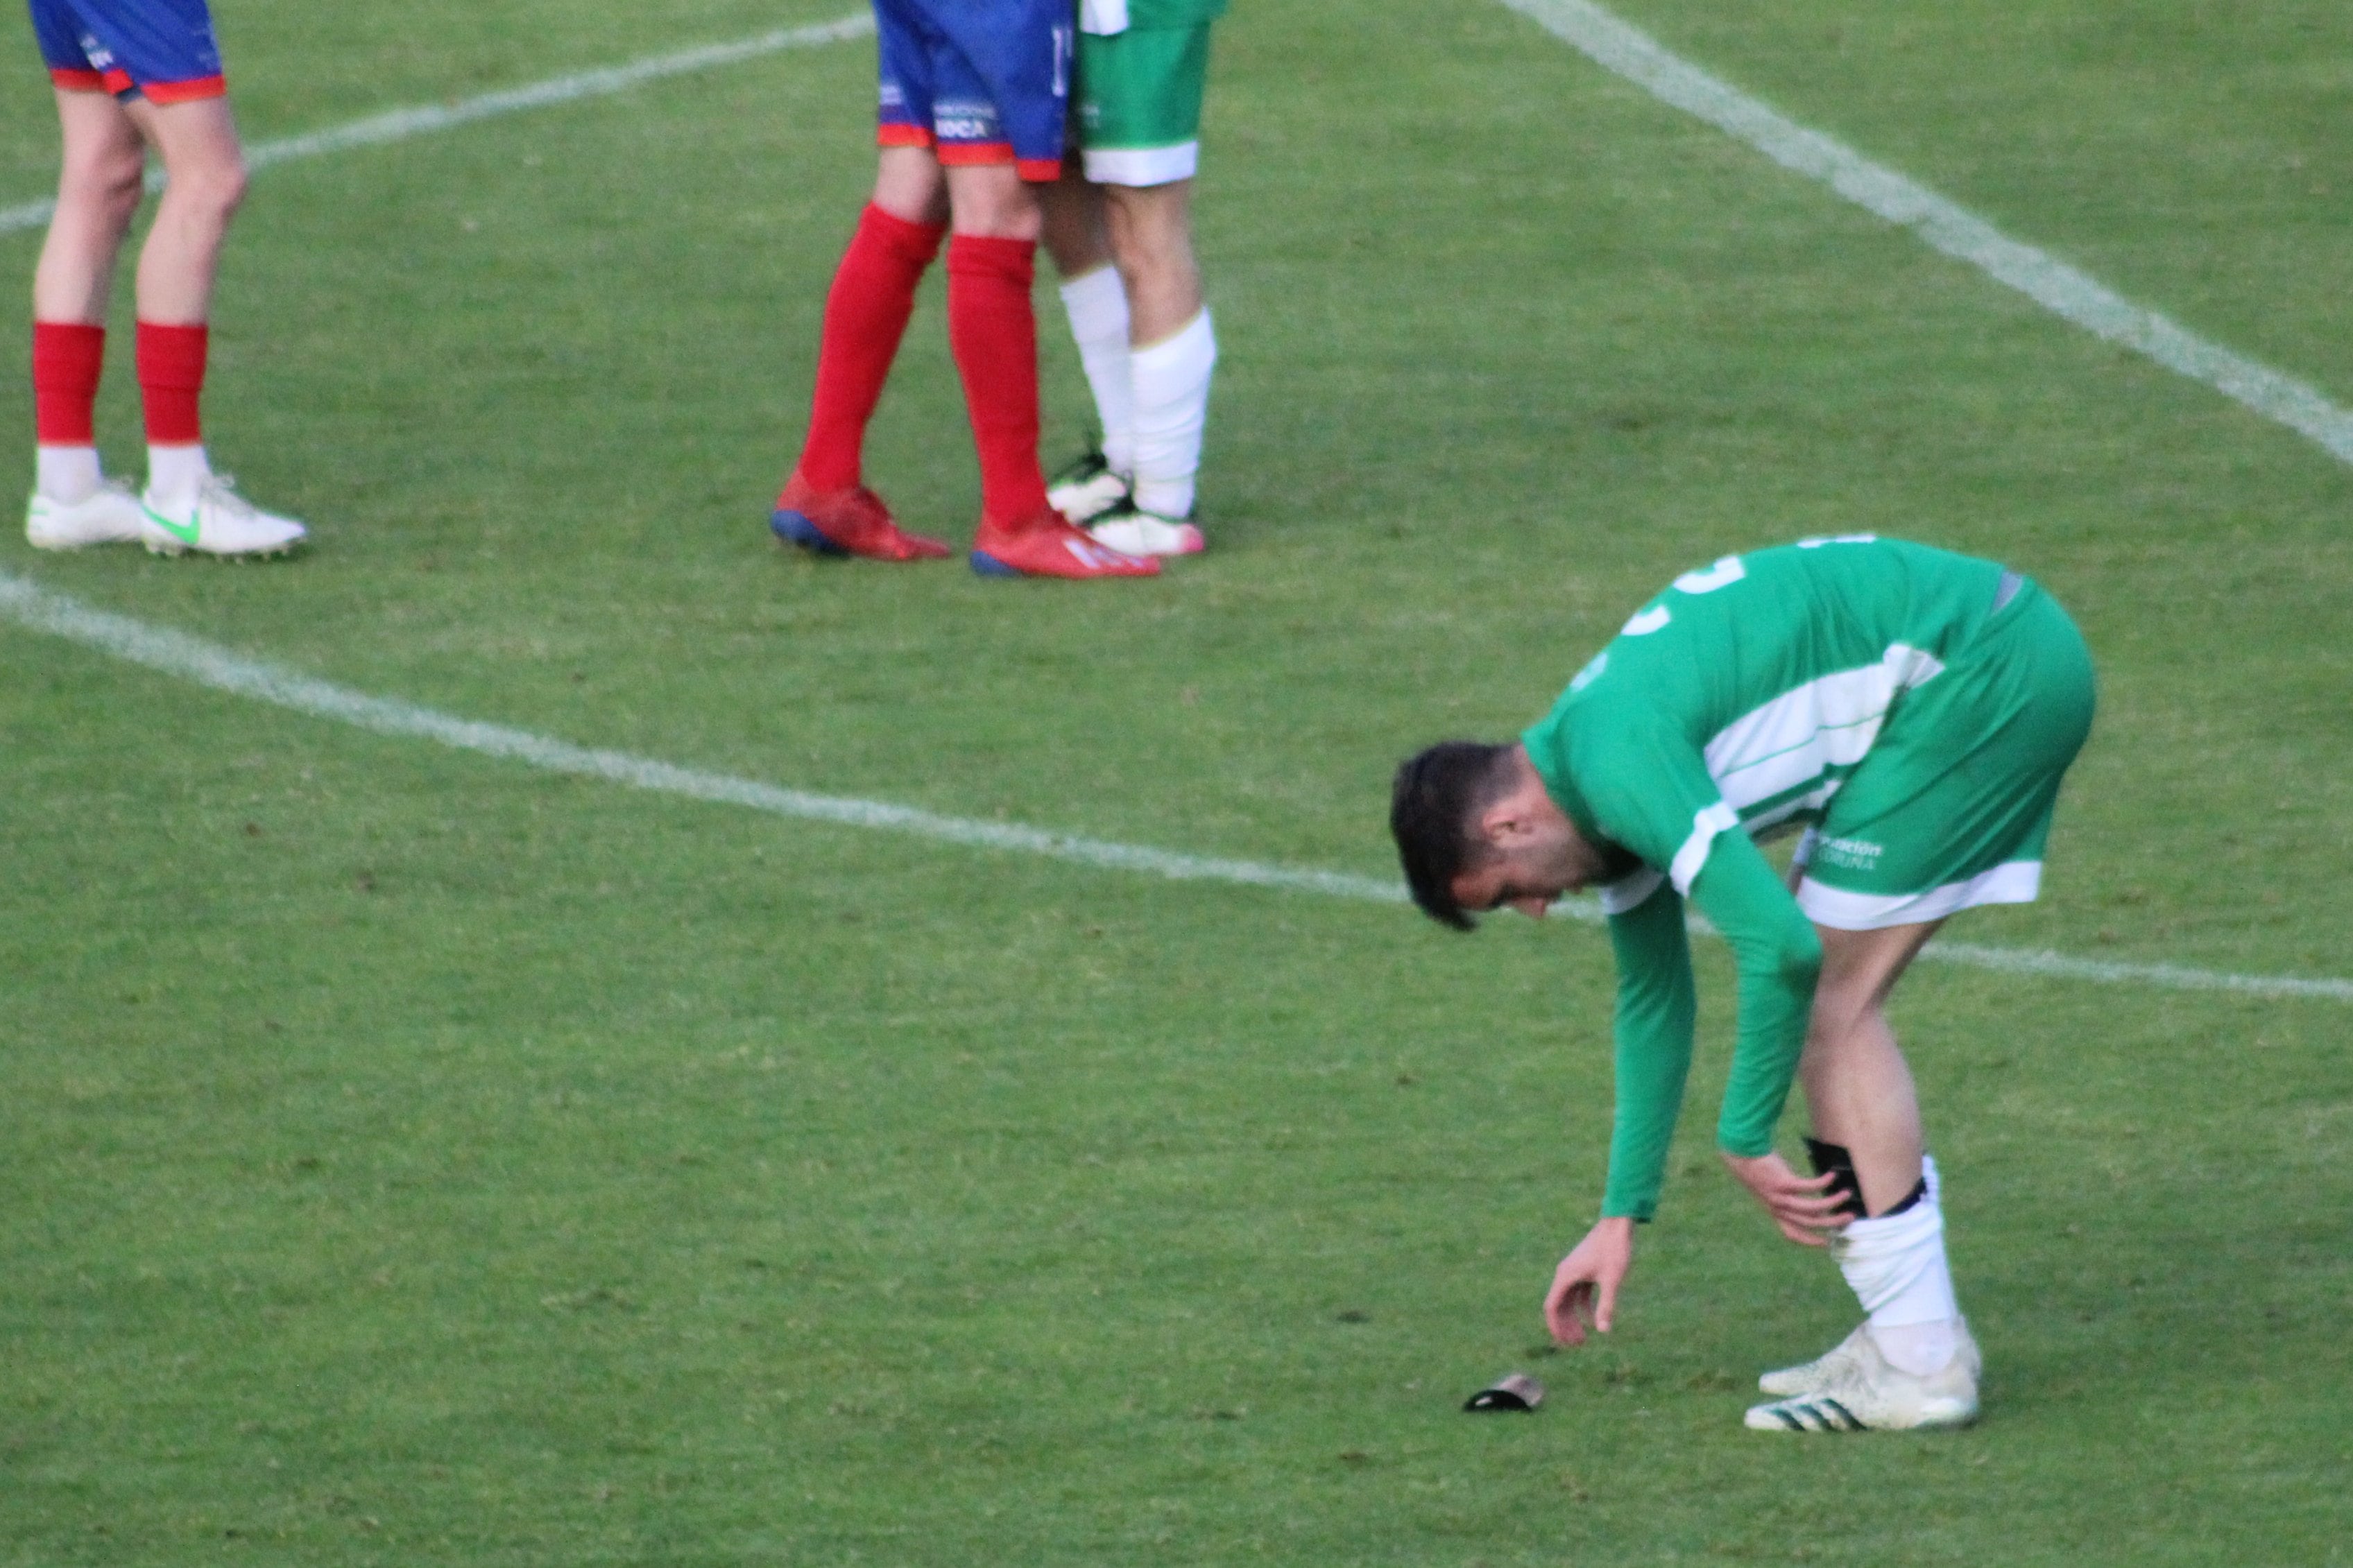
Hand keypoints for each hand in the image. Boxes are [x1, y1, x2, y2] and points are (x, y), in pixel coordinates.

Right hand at [1543, 1216, 1634, 1345]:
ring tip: (1585, 1338)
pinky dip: (1584, 1307)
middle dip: (1566, 1326)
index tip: (1564, 1343)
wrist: (1618, 1224)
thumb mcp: (1612, 1280)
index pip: (1552, 1307)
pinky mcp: (1583, 1269)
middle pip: (1559, 1306)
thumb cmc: (1614, 1250)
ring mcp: (1574, 1271)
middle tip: (1578, 1345)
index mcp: (1566, 1276)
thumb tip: (1603, 1331)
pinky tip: (1596, 1319)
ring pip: (1568, 1301)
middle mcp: (1565, 1274)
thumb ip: (1606, 1306)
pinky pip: (1578, 1293)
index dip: (1555, 1327)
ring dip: (1574, 1319)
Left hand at [1720, 1150, 1851, 1245]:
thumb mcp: (1776, 1190)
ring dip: (1832, 1202)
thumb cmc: (1761, 1169)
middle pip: (1810, 1223)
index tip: (1827, 1242)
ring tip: (1847, 1194)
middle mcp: (1778, 1209)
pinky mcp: (1783, 1183)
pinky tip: (1832, 1176)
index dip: (1810, 1241)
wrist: (1742, 1154)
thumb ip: (1792, 1201)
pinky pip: (1809, 1186)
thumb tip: (1815, 1208)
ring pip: (1812, 1208)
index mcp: (1775, 1212)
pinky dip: (1823, 1183)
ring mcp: (1780, 1197)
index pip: (1793, 1234)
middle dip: (1832, 1222)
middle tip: (1850, 1216)